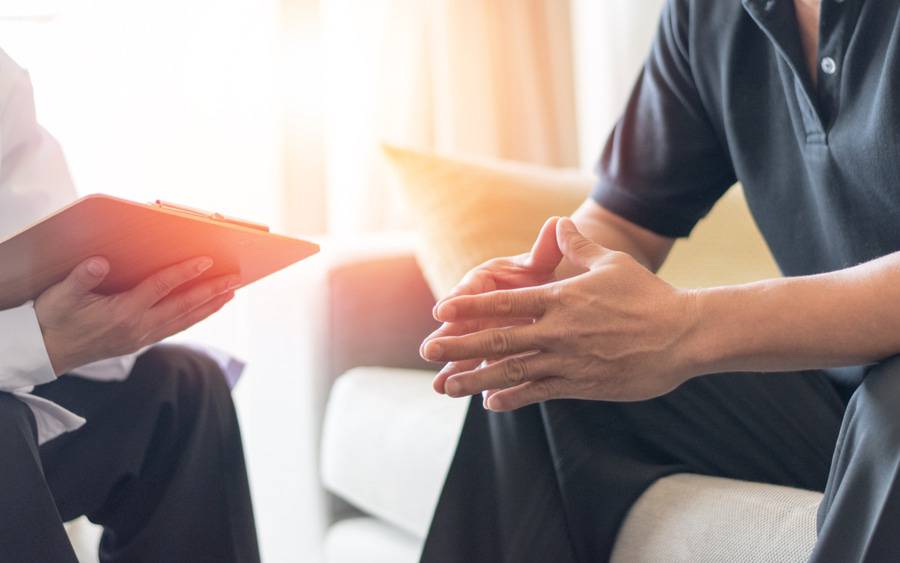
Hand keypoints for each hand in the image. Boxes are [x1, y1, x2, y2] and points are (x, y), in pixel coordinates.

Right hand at [36, 256, 239, 374]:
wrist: (47, 352)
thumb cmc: (52, 319)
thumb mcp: (58, 297)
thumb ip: (79, 279)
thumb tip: (98, 262)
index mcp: (121, 313)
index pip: (160, 288)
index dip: (184, 273)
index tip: (206, 260)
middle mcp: (137, 327)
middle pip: (182, 307)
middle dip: (211, 292)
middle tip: (235, 279)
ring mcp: (142, 337)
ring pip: (184, 320)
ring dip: (209, 306)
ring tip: (231, 293)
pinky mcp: (141, 341)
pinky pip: (176, 327)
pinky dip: (195, 316)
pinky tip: (207, 308)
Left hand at [421, 217, 700, 410]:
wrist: (683, 336)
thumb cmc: (648, 296)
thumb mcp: (611, 263)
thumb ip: (578, 246)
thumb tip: (559, 223)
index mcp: (561, 300)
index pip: (504, 303)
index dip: (469, 307)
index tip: (439, 311)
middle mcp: (558, 332)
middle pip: (498, 340)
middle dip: (458, 345)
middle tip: (427, 350)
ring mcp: (568, 361)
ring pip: (512, 372)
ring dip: (475, 379)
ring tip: (446, 386)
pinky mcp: (582, 386)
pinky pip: (539, 393)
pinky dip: (513, 398)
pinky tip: (490, 402)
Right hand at [423, 217, 563, 393]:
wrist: (551, 293)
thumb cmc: (541, 272)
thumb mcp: (542, 262)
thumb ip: (546, 249)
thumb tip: (557, 224)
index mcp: (486, 280)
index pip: (469, 289)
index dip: (457, 300)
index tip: (442, 310)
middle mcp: (479, 307)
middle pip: (461, 324)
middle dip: (447, 340)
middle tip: (429, 351)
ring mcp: (484, 332)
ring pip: (468, 351)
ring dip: (454, 368)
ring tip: (440, 387)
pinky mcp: (492, 352)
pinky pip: (484, 368)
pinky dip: (478, 382)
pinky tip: (473, 398)